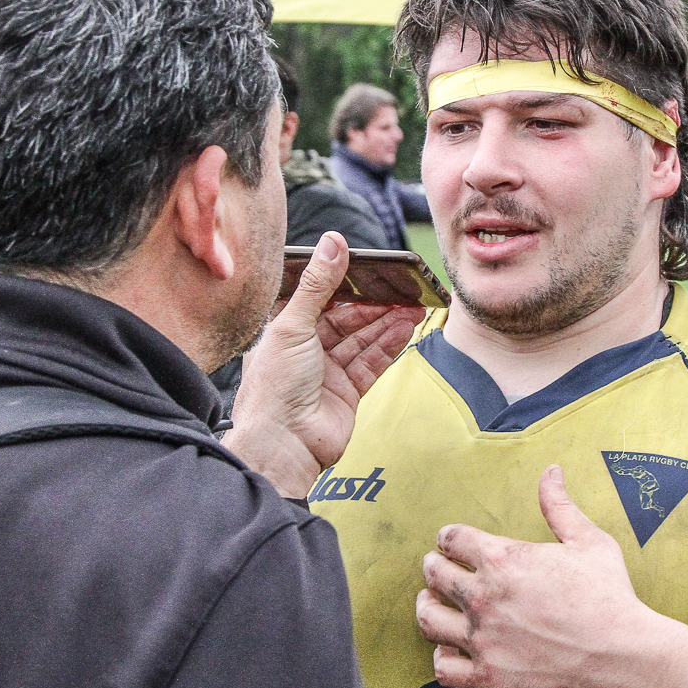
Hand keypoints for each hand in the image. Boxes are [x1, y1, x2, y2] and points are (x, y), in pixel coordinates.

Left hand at [224, 232, 424, 496]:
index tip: (369, 268)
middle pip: (346, 318)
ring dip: (387, 322)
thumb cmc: (274, 388)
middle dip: (374, 304)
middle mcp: (304, 349)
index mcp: (282, 331)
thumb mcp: (293, 326)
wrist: (283, 446)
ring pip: (362, 339)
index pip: (318, 298)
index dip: (343, 283)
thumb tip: (333, 241)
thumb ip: (318, 284)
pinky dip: (389, 344)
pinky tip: (405, 328)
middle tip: (402, 288)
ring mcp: (327, 372)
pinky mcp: (347, 392)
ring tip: (412, 307)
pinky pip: (372, 362)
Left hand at [416, 465, 655, 687]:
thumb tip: (551, 471)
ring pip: (429, 619)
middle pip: (433, 574)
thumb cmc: (608, 596)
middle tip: (437, 568)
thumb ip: (559, 506)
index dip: (448, 537)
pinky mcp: (488, 677)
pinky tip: (453, 648)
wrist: (623, 654)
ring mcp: (483, 639)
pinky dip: (444, 656)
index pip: (451, 538)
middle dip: (433, 566)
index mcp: (502, 559)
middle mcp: (484, 597)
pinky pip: (444, 667)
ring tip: (433, 603)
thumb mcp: (587, 540)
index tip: (450, 541)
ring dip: (428, 607)